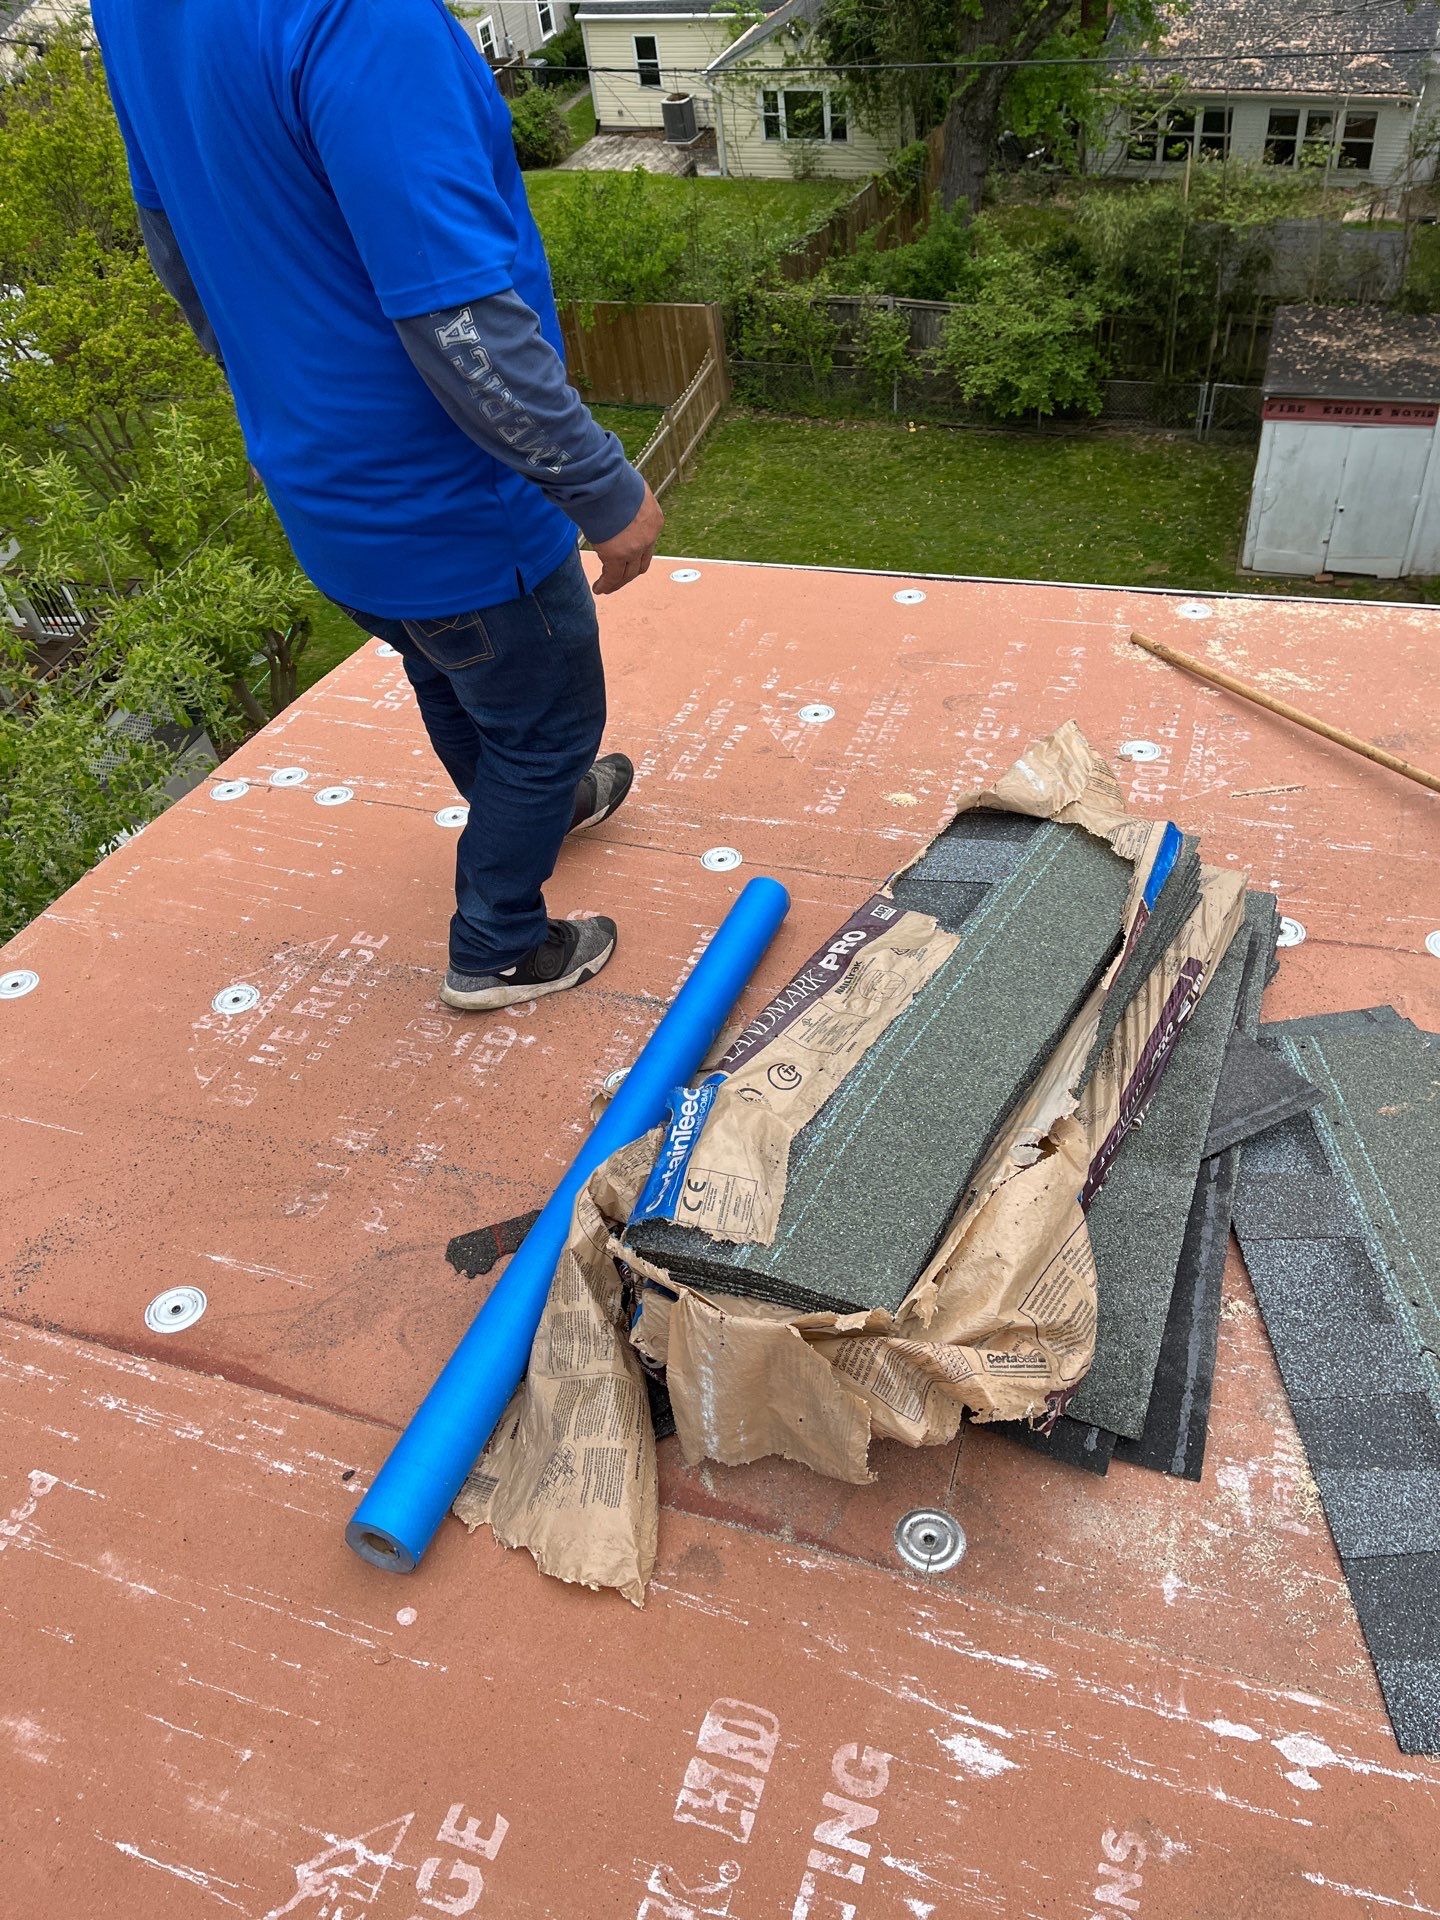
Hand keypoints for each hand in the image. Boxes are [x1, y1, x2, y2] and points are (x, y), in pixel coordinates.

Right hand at [592, 481, 662, 595]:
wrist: (606, 481)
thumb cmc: (614, 480)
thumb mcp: (630, 489)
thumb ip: (627, 501)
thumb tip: (615, 502)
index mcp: (654, 520)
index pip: (648, 545)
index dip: (637, 554)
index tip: (627, 559)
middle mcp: (648, 537)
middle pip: (640, 564)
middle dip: (628, 574)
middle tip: (617, 579)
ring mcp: (634, 548)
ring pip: (627, 574)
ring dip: (616, 583)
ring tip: (605, 588)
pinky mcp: (616, 554)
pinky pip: (612, 576)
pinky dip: (606, 584)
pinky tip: (599, 588)